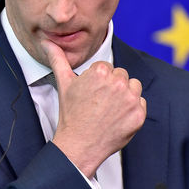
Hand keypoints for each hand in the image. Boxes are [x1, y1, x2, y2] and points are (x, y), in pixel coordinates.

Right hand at [42, 40, 146, 177]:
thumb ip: (58, 60)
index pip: (106, 67)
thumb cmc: (71, 115)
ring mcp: (130, 99)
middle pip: (121, 75)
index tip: (92, 93)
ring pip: (134, 86)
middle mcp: (118, 83)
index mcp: (100, 72)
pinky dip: (132, 110)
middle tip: (99, 102)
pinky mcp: (139, 114)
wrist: (79, 145)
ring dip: (126, 95)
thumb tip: (47, 43)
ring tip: (110, 109)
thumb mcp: (64, 84)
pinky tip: (118, 117)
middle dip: (112, 86)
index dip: (98, 81)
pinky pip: (141, 103)